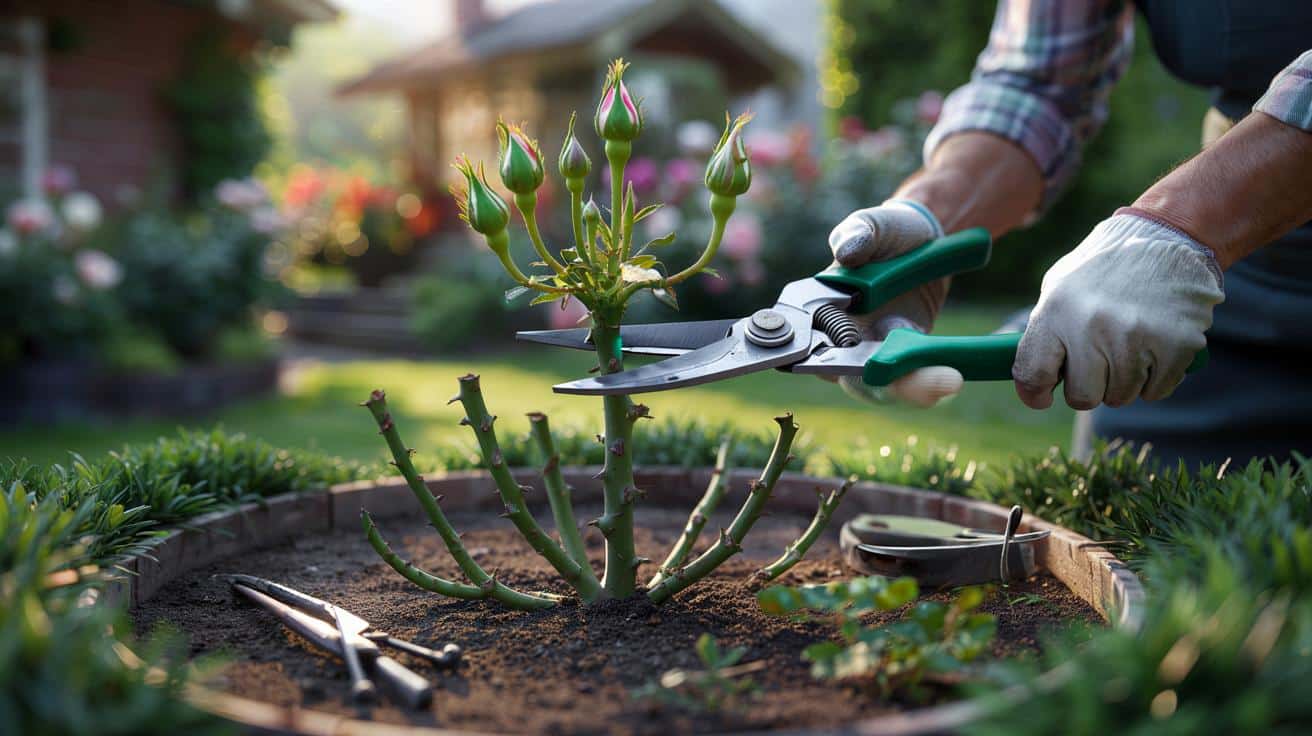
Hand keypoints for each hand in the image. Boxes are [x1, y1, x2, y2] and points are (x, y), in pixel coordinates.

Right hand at [827, 198, 962, 407]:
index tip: (854, 359)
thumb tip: (846, 251)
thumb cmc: (889, 232)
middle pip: (848, 377)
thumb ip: (859, 232)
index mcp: (819, 308)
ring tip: (948, 379)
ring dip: (912, 390)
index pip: (808, 343)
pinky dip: (928, 383)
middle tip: (925, 376)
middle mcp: (839, 338)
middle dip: (883, 382)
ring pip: (880, 387)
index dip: (824, 359)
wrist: (923, 240)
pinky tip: (952, 375)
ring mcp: (871, 353)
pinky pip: (908, 382)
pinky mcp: (901, 360)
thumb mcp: (876, 223)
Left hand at [1013, 212, 1224, 409]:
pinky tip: (1154, 345)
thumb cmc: (1105, 266)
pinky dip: (1155, 378)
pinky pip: (1156, 391)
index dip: (1035, 393)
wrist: (1166, 235)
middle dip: (1088, 387)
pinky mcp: (1177, 345)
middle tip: (1097, 364)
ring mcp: (1136, 337)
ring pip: (1120, 396)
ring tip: (1128, 344)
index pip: (1033, 375)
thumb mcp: (1060, 286)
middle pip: (1083, 397)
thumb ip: (1044, 332)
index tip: (1042, 396)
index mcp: (1056, 310)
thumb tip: (1031, 382)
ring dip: (1123, 381)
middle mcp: (1093, 326)